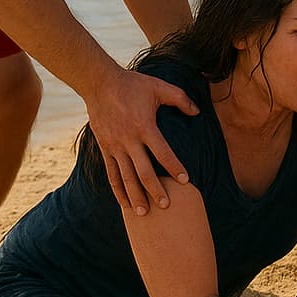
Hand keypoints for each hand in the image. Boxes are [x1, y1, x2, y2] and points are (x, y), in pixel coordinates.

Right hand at [86, 67, 199, 213]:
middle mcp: (129, 140)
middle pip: (143, 172)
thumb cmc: (133, 84)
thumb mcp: (159, 86)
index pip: (163, 152)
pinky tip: (124, 204)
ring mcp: (115, 146)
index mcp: (145, 126)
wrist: (100, 83)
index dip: (175, 167)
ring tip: (144, 213)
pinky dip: (118, 190)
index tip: (186, 181)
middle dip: (155, 190)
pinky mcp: (105, 149)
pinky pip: (111, 174)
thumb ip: (180, 99)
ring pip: (125, 177)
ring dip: (135, 196)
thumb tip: (197, 112)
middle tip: (166, 206)